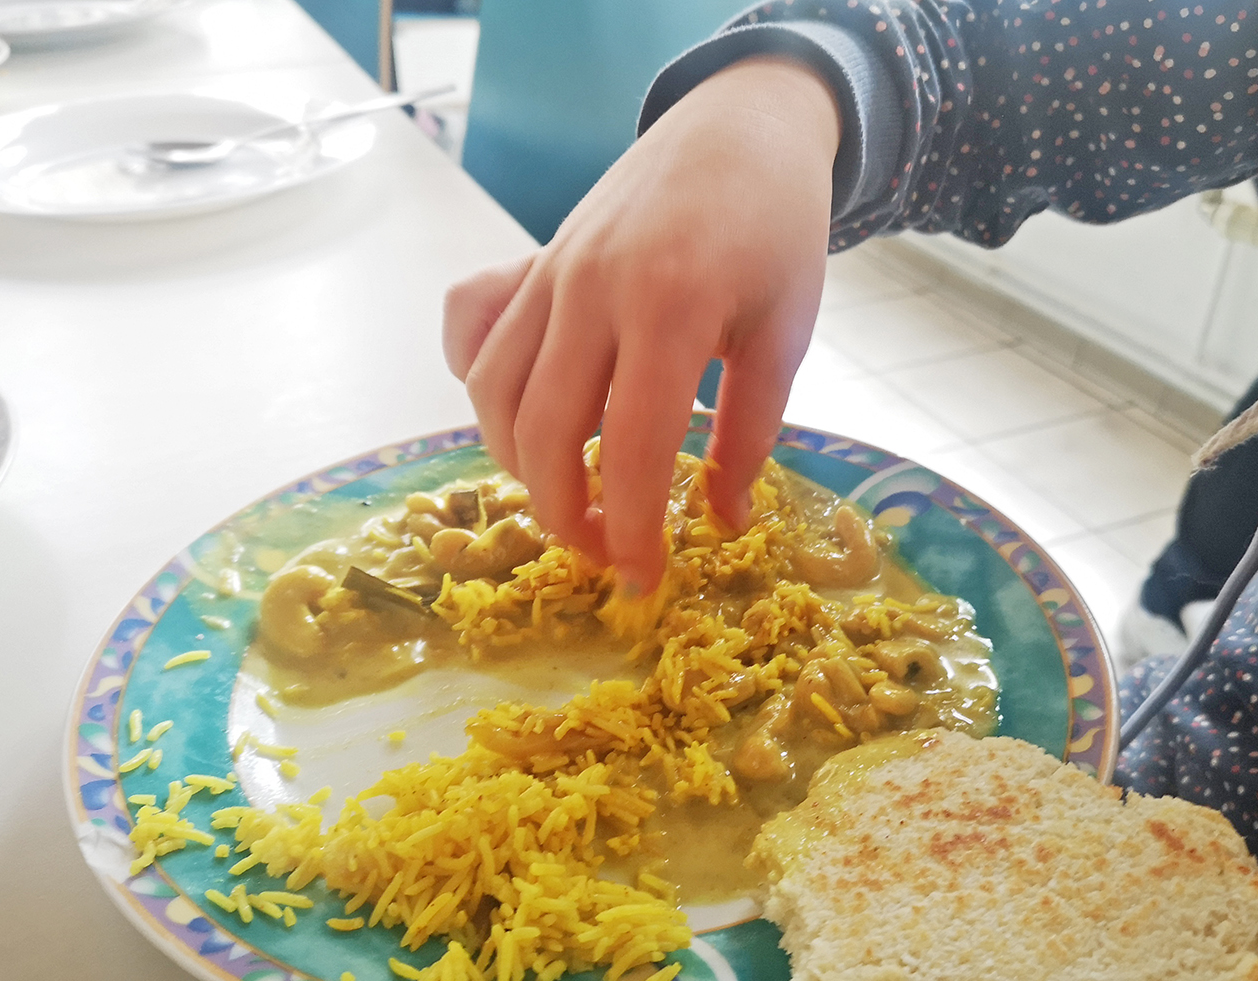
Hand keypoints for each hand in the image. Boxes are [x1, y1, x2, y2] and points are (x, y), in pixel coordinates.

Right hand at [443, 55, 840, 591]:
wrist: (741, 125)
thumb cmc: (776, 229)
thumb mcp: (786, 331)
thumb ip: (753, 431)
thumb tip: (722, 520)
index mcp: (672, 305)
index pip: (634, 445)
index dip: (633, 526)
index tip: (642, 579)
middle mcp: (593, 289)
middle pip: (545, 430)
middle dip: (565, 513)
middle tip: (607, 551)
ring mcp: (551, 271)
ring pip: (493, 391)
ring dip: (519, 465)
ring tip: (571, 498)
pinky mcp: (531, 261)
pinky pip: (471, 328)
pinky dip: (479, 380)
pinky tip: (523, 411)